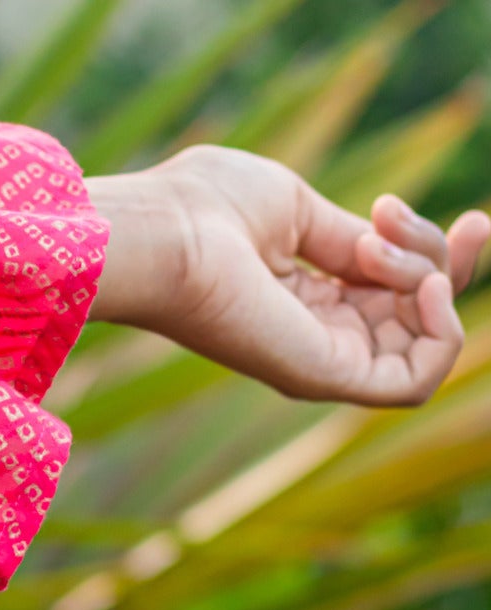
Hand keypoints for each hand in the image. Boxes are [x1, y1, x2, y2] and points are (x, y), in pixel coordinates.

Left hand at [85, 146, 490, 406]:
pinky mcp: (321, 378)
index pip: (398, 294)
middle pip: (420, 315)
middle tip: (388, 213)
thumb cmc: (207, 210)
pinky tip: (420, 287)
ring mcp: (319, 362)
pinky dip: (443, 335)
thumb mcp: (297, 213)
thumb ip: (351, 239)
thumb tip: (391, 247)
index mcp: (306, 299)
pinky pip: (414, 383)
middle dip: (441, 257)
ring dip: (430, 278)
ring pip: (425, 340)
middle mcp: (315, 338)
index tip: (474, 217)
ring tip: (371, 246)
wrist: (165, 233)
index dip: (440, 255)